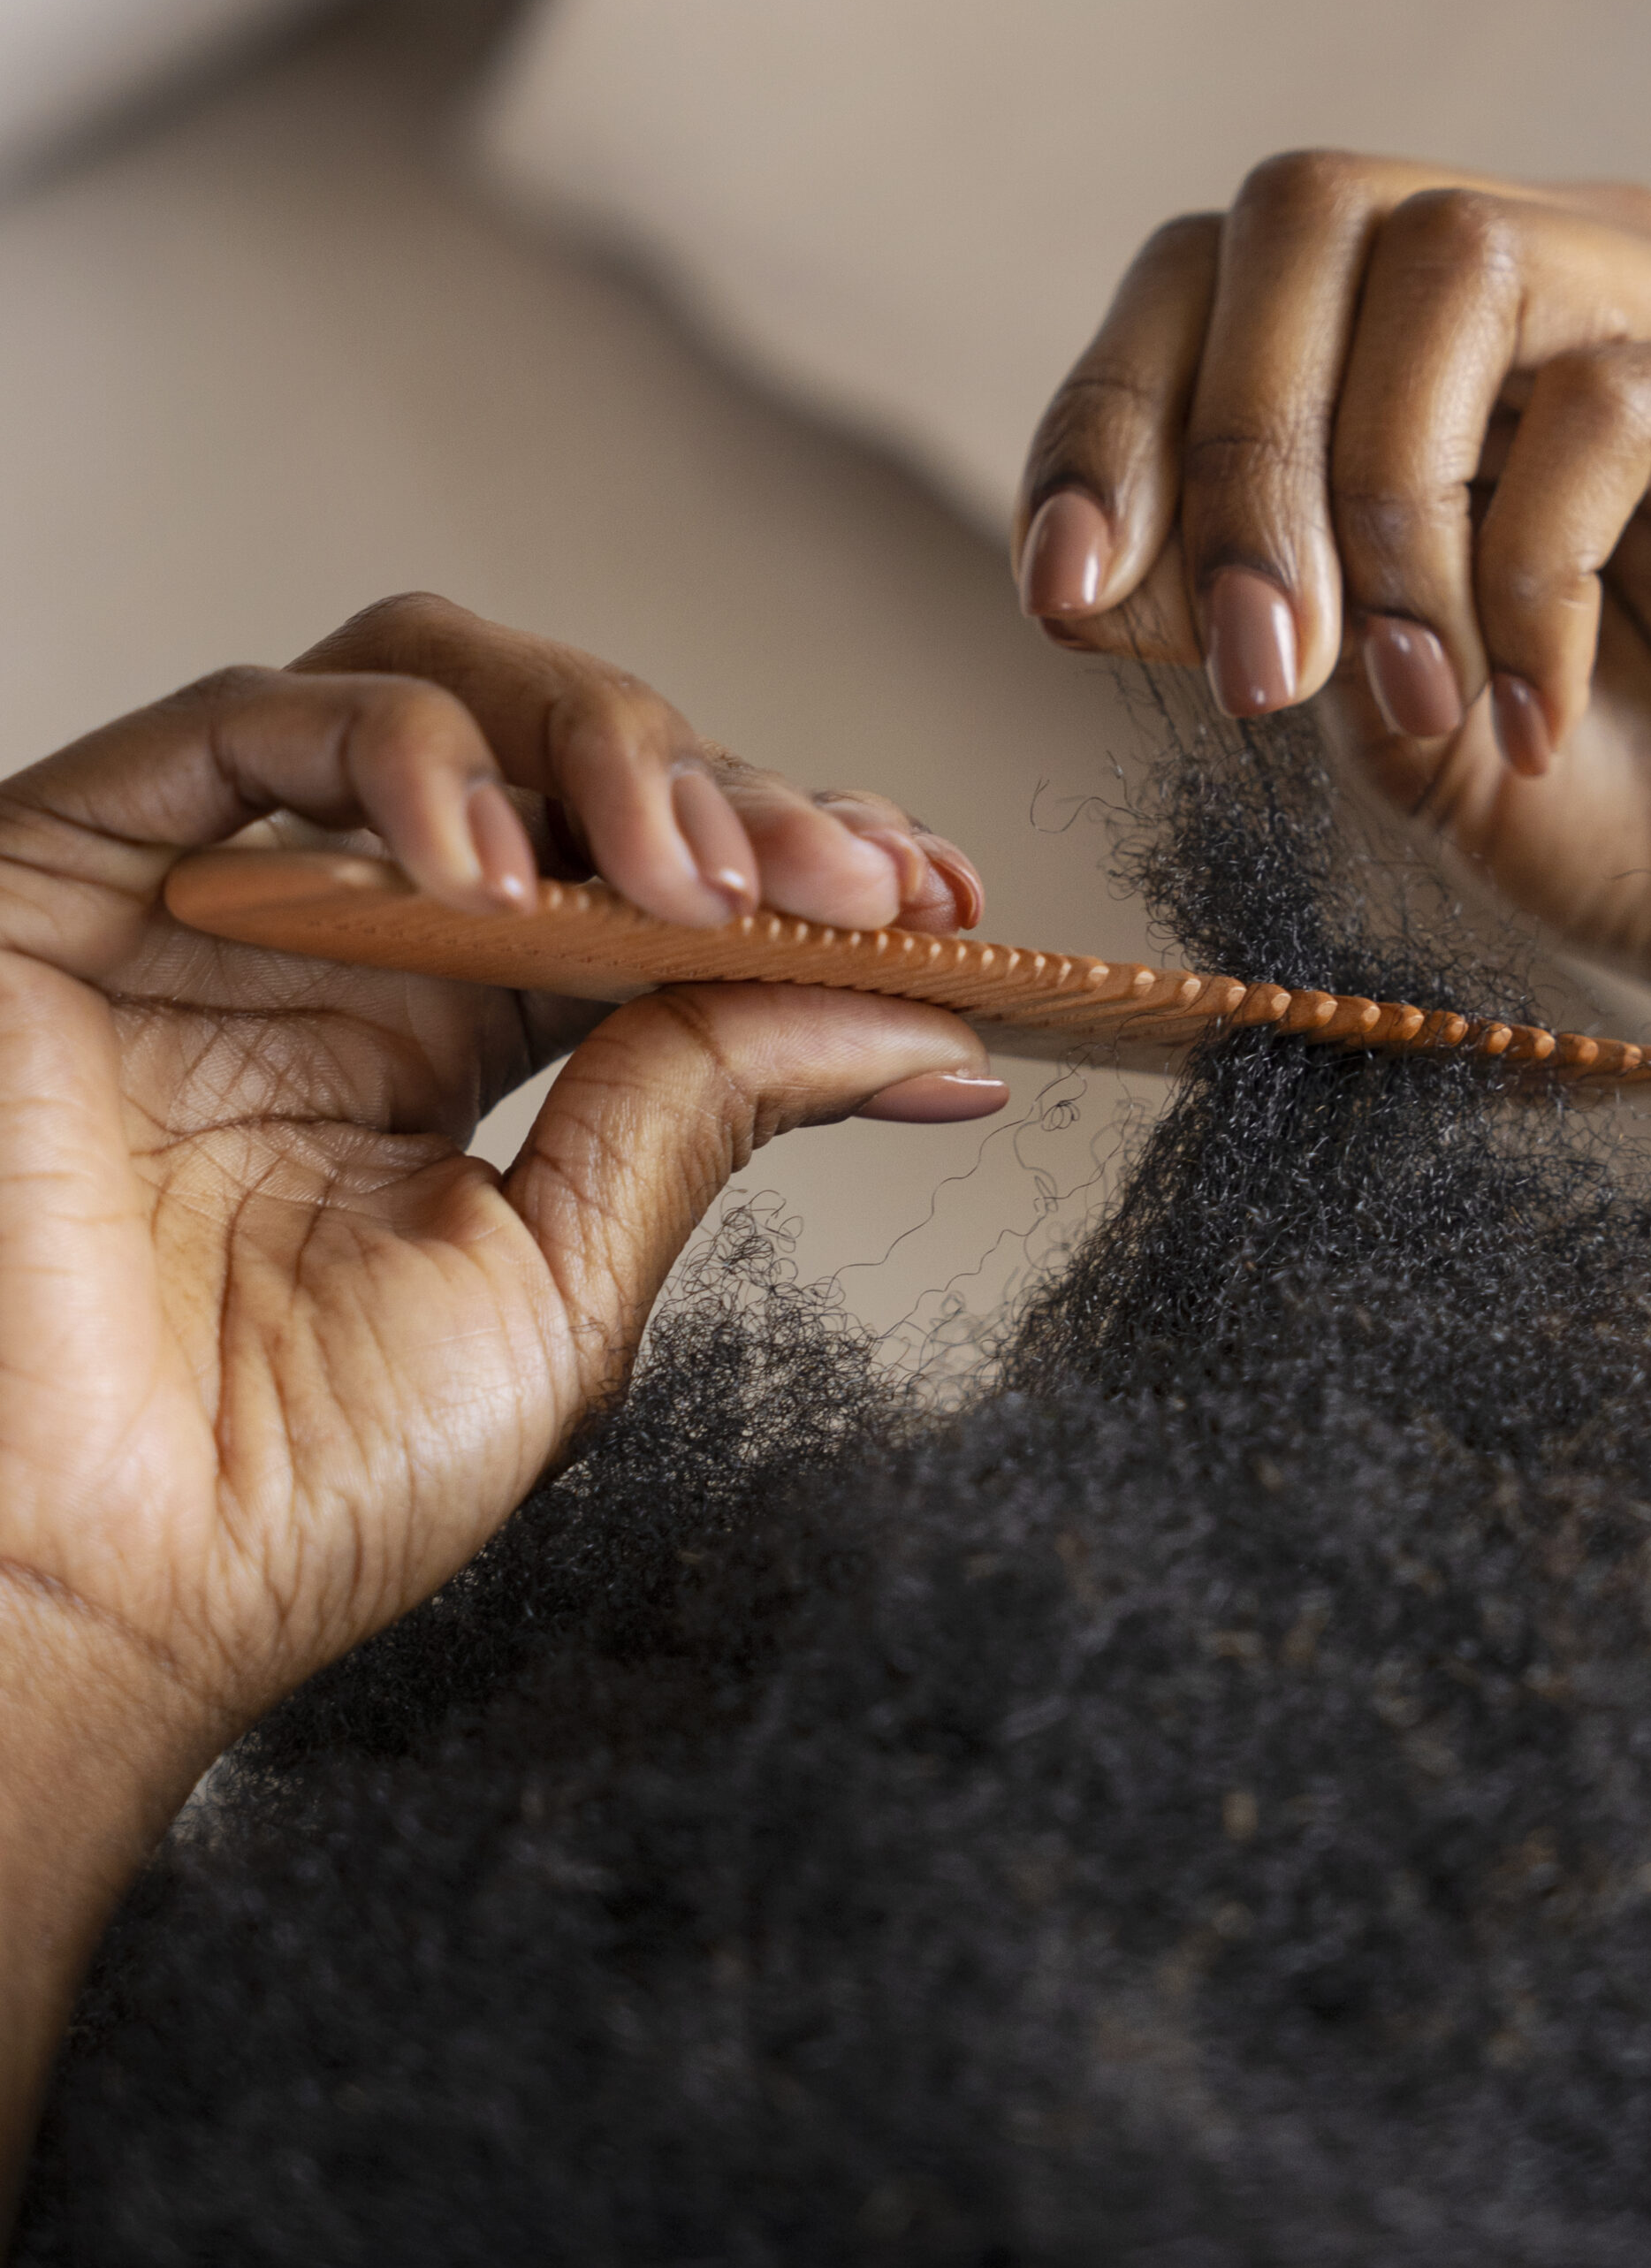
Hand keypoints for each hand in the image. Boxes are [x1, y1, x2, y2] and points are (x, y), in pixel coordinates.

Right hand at [0, 595, 999, 2200]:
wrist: (82, 1580)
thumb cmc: (294, 1481)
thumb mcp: (561, 1283)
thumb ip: (705, 1110)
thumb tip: (927, 1022)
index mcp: (461, 1038)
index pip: (653, 880)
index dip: (797, 864)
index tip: (947, 906)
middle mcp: (351, 942)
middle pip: (567, 764)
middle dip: (733, 798)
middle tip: (854, 880)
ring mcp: (226, 892)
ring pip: (434, 687)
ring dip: (600, 748)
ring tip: (696, 874)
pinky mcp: (86, 860)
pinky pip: (259, 720)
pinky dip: (410, 750)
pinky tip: (509, 859)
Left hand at [1013, 152, 1650, 1125]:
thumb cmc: (1579, 794)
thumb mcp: (1352, 711)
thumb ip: (1221, 613)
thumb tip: (1072, 566)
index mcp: (1407, 329)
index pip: (1209, 263)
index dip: (1107, 412)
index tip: (1059, 594)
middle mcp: (1541, 267)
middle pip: (1312, 210)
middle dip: (1236, 455)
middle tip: (1254, 674)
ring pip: (1454, 265)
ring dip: (1383, 505)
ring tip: (1407, 700)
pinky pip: (1613, 406)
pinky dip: (1527, 580)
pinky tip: (1525, 718)